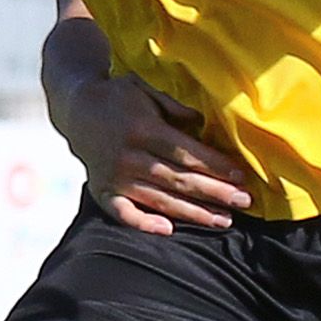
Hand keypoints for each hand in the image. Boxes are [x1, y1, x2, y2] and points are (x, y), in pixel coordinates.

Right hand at [57, 72, 252, 233]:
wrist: (76, 108)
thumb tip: (202, 123)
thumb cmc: (119, 97)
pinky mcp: (103, 190)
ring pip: (160, 200)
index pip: (186, 153)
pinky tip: (168, 230)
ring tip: (223, 221)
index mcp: (143, 129)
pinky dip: (142, 223)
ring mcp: (115, 177)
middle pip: (179, 179)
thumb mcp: (146, 89)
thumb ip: (174, 107)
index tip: (240, 177)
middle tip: (244, 203)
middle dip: (214, 193)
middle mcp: (129, 156)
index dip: (215, 166)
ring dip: (193, 213)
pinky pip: (122, 212)